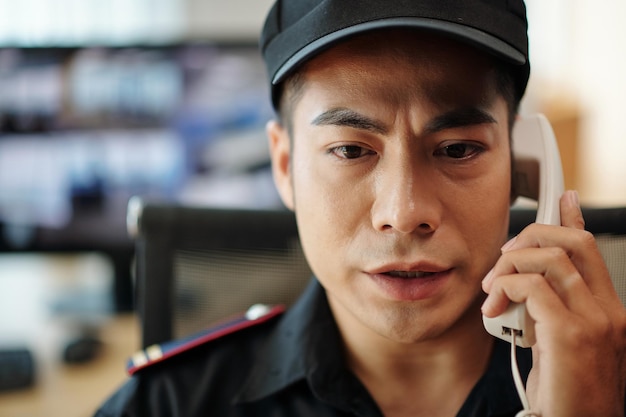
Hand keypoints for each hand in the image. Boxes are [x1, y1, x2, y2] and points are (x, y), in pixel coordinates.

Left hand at [482, 190, 625, 416]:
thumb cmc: (564, 395)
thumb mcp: (556, 343)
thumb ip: (548, 310)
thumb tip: (524, 283)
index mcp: (608, 311)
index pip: (591, 251)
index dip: (574, 220)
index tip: (563, 199)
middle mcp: (609, 311)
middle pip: (574, 242)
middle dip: (531, 236)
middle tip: (503, 260)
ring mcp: (595, 322)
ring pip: (550, 258)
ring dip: (509, 265)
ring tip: (492, 291)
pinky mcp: (572, 336)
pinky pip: (532, 286)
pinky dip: (505, 287)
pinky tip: (493, 308)